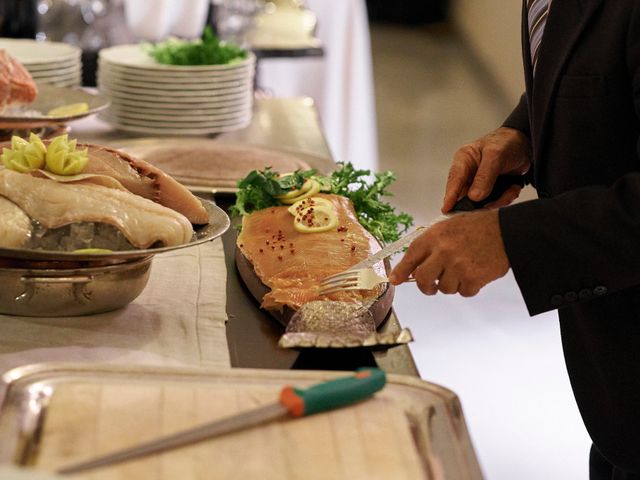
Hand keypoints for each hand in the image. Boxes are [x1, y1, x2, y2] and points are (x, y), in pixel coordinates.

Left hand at [389, 210, 508, 296]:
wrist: (507, 231)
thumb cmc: (478, 227)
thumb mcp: (449, 227)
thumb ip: (432, 245)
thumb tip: (415, 266)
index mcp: (435, 236)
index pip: (411, 256)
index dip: (401, 270)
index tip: (395, 279)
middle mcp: (443, 251)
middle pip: (423, 279)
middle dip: (425, 287)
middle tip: (430, 287)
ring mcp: (458, 266)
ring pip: (444, 288)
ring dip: (451, 284)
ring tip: (462, 271)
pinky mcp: (473, 279)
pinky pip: (463, 292)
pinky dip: (467, 287)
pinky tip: (474, 275)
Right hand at [442, 127, 530, 212]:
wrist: (526, 145)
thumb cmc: (507, 142)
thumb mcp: (496, 156)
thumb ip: (484, 176)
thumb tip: (474, 196)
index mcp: (463, 160)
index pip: (454, 180)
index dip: (450, 196)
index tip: (447, 210)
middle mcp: (468, 174)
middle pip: (466, 197)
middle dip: (481, 203)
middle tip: (493, 204)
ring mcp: (479, 184)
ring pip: (482, 203)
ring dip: (498, 200)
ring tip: (510, 190)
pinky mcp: (490, 190)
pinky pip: (494, 202)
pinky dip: (506, 198)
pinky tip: (512, 188)